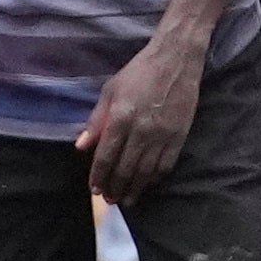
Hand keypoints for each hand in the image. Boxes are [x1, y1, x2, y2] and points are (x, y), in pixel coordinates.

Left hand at [87, 23, 207, 200]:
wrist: (176, 60)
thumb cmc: (139, 72)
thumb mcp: (111, 90)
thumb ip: (96, 120)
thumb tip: (81, 146)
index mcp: (121, 117)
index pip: (106, 156)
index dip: (98, 176)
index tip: (94, 188)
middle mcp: (141, 130)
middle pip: (125, 169)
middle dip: (114, 187)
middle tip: (109, 199)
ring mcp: (162, 135)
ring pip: (145, 172)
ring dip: (134, 189)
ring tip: (126, 199)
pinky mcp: (179, 136)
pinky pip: (166, 165)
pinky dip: (154, 179)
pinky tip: (147, 184)